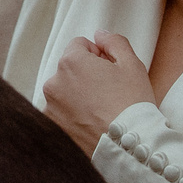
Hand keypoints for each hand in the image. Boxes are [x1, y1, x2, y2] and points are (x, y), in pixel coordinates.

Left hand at [42, 32, 155, 154]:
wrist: (126, 148)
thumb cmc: (132, 105)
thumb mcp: (132, 65)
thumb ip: (114, 42)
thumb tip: (100, 35)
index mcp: (71, 61)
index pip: (80, 45)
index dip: (98, 55)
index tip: (111, 71)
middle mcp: (54, 82)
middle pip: (70, 69)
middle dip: (86, 75)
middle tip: (109, 92)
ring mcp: (50, 107)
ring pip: (65, 92)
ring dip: (78, 96)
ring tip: (101, 111)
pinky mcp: (53, 128)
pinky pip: (61, 114)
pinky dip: (72, 116)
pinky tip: (91, 124)